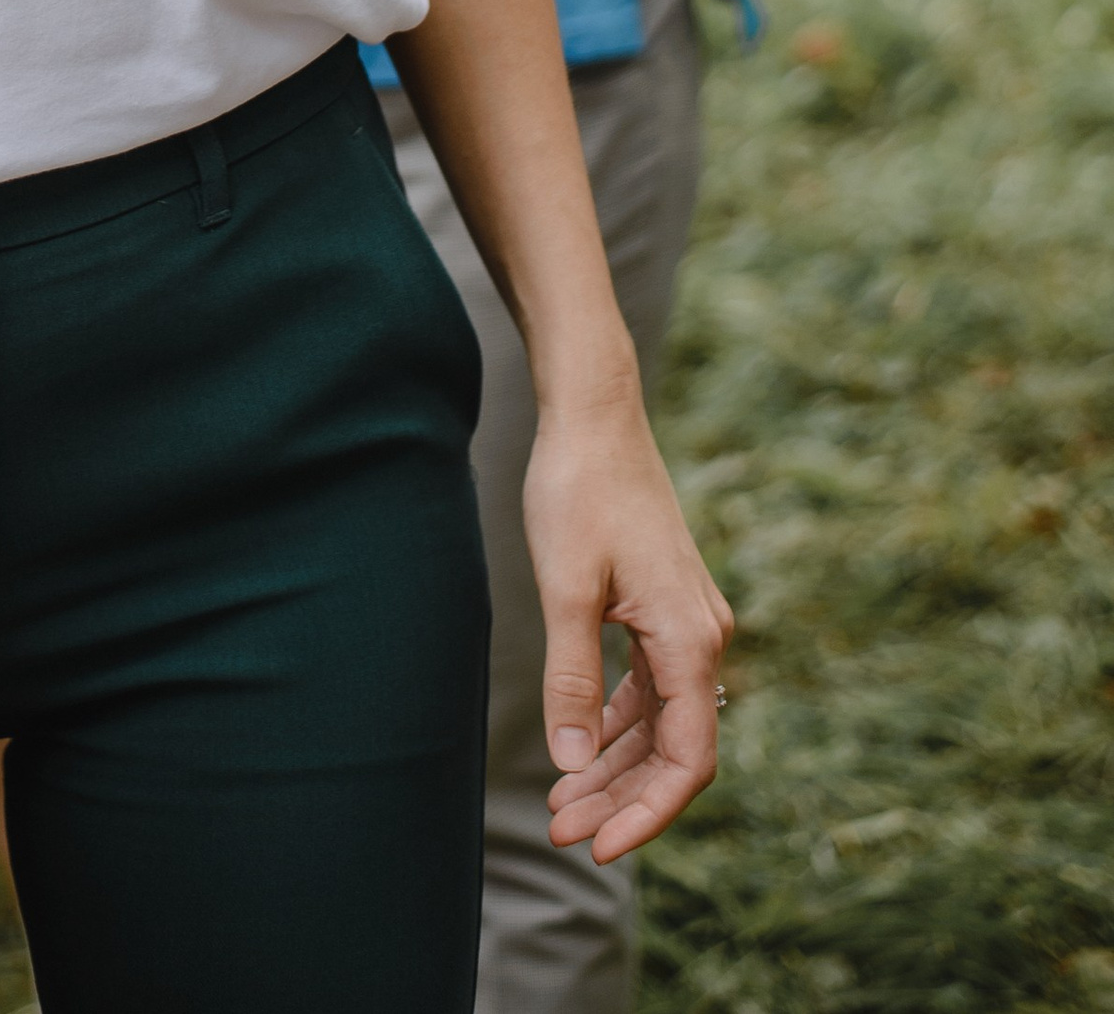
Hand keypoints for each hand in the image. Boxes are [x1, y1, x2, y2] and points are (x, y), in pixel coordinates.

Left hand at [525, 391, 732, 863]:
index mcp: (690, 639)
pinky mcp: (664, 608)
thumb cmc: (578, 490)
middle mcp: (703, 637)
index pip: (685, 761)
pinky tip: (582, 748)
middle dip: (619, 798)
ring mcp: (687, 623)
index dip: (646, 814)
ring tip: (561, 805)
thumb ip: (572, 679)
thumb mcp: (565, 588)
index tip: (598, 847)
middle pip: (673, 749)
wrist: (594, 414)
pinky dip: (618, 723)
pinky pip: (651, 688)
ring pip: (660, 722)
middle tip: (559, 831)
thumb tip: (572, 765)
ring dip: (615, 766)